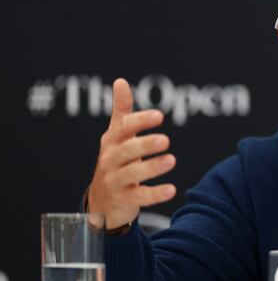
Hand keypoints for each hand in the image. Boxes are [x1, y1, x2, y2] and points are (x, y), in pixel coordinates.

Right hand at [87, 78, 176, 228]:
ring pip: (133, 174)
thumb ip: (121, 110)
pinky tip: (172, 190)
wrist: (103, 199)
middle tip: (165, 140)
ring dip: (152, 167)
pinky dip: (156, 194)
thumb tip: (120, 80)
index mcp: (111, 141)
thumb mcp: (116, 135)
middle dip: (145, 145)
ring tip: (171, 160)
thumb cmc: (115, 160)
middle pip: (127, 151)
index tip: (159, 116)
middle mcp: (110, 160)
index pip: (124, 128)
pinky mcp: (125, 199)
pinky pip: (140, 197)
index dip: (141, 121)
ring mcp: (116, 181)